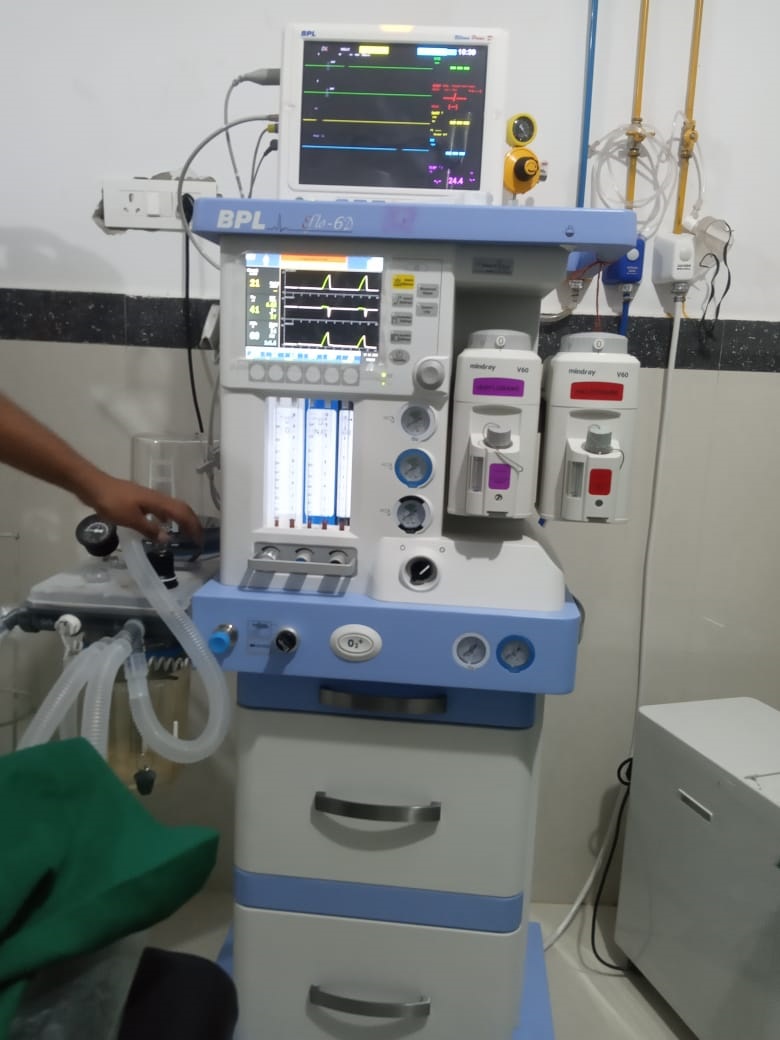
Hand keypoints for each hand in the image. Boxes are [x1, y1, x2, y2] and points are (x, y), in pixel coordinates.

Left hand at [84, 475, 202, 544]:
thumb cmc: (112, 502)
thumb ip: (149, 529)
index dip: (193, 527)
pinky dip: (168, 518)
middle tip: (197, 538)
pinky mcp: (140, 499)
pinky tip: (163, 524)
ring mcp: (148, 497)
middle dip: (191, 522)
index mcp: (158, 502)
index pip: (182, 513)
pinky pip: (161, 509)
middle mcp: (157, 498)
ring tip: (184, 533)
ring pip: (172, 508)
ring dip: (181, 520)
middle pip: (181, 508)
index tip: (199, 541)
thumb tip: (167, 538)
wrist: (93, 486)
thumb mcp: (131, 519)